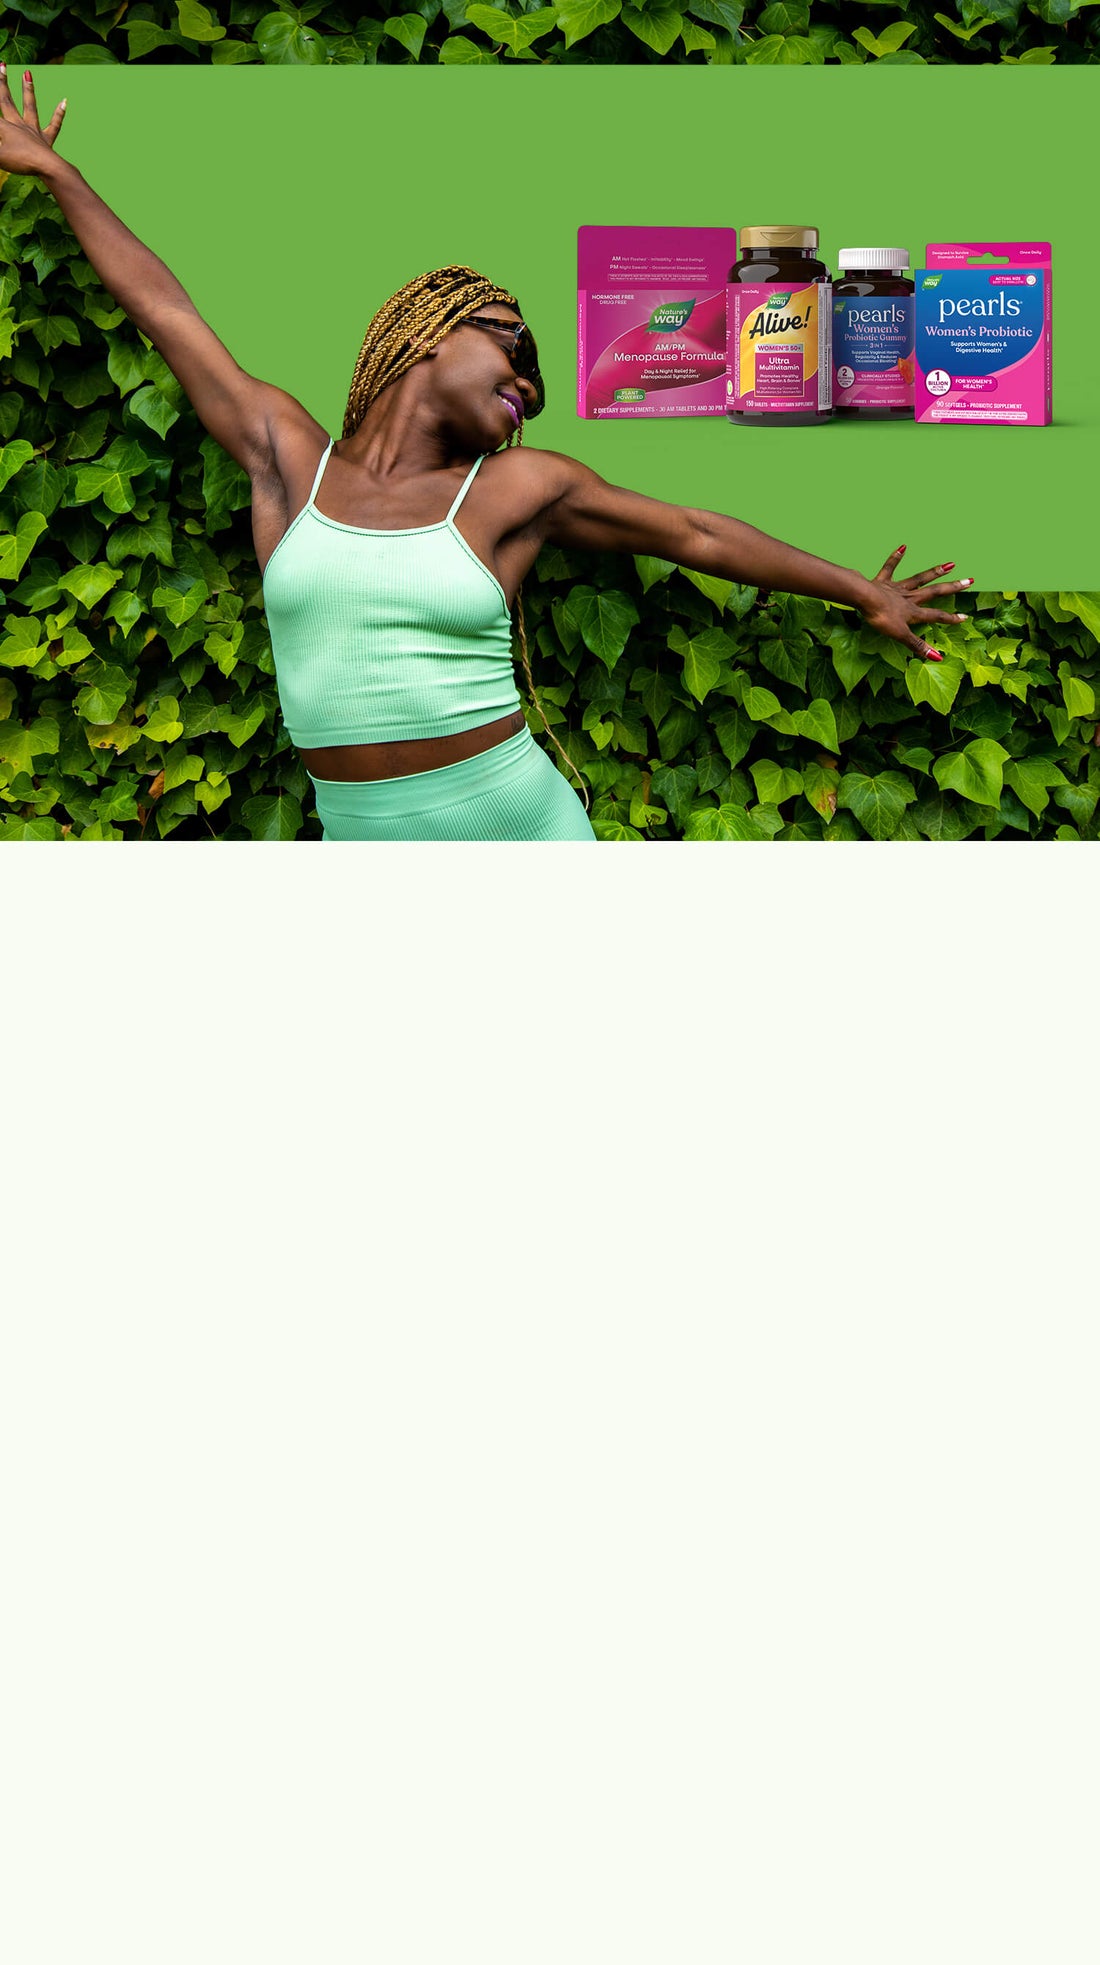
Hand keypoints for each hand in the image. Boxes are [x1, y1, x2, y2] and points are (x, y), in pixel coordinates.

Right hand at [0, 65, 66, 179]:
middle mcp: (19, 125)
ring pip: (30, 106)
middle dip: (2, 82)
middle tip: (2, 64)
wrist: (47, 169)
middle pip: (7, 100)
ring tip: (28, 73)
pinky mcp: (47, 140)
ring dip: (28, 89)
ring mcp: (34, 131)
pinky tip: (64, 101)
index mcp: (5, 127)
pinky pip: (54, 125)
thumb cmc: (21, 162)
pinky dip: (59, 113)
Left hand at [855, 545, 972, 661]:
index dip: (950, 619)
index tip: (965, 617)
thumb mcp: (900, 635)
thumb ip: (918, 645)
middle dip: (952, 588)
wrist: (864, 598)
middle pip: (934, 592)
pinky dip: (896, 557)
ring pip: (919, 578)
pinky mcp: (882, 581)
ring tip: (950, 564)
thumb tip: (938, 657)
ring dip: (935, 571)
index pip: (936, 616)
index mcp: (913, 612)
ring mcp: (897, 588)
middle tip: (970, 581)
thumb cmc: (881, 617)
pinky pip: (891, 567)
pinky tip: (904, 546)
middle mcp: (909, 598)